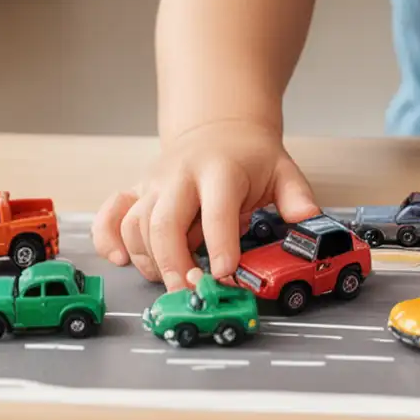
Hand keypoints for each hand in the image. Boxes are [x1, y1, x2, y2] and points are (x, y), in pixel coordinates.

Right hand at [91, 119, 320, 290]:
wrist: (219, 127)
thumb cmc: (249, 157)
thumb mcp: (282, 170)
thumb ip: (297, 197)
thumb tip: (310, 221)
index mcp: (219, 170)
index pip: (216, 210)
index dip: (220, 245)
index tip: (225, 275)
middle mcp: (180, 176)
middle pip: (164, 223)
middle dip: (174, 264)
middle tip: (191, 291)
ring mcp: (154, 184)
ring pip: (136, 226)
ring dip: (149, 260)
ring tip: (173, 281)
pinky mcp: (137, 192)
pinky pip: (111, 216)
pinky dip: (109, 240)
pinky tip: (121, 260)